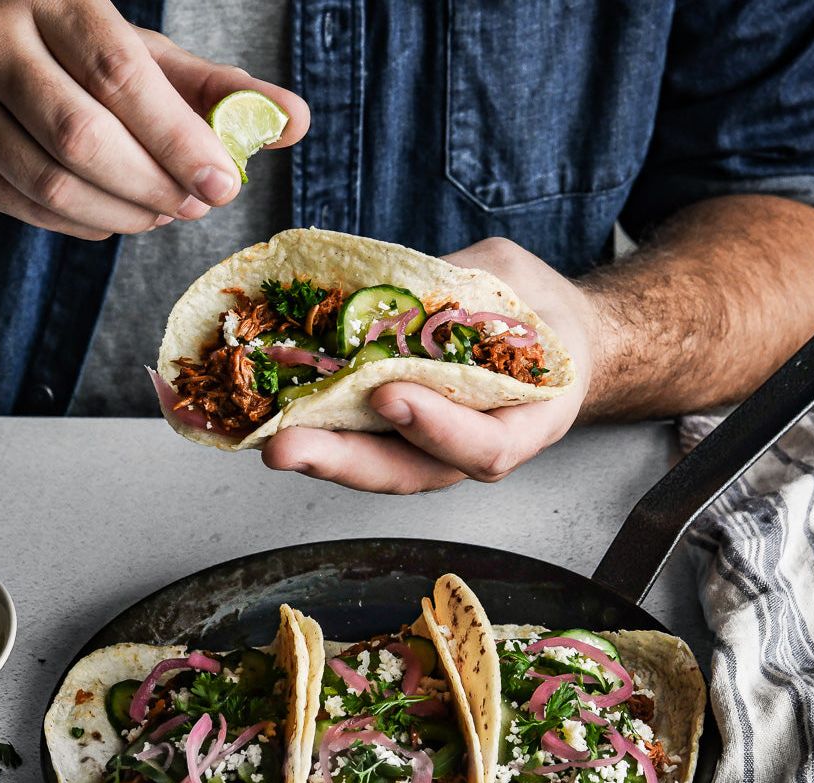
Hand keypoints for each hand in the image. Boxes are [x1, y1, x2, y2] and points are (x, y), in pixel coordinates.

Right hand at [0, 0, 308, 239]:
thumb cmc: (58, 61)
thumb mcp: (136, 58)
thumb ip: (212, 91)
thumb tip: (295, 121)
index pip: (120, 74)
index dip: (177, 138)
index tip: (224, 184)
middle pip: (84, 137)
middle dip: (153, 186)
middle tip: (195, 207)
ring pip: (55, 184)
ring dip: (124, 213)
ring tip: (160, 214)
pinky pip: (30, 210)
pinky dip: (85, 223)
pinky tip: (112, 214)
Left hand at [262, 238, 595, 492]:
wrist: (546, 333)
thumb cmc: (535, 309)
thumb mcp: (511, 277)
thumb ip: (463, 289)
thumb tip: (391, 284)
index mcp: (528, 421)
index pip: (485, 446)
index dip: (438, 429)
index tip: (389, 396)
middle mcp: (473, 448)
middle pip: (410, 473)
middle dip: (344, 462)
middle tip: (285, 446)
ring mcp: (429, 448)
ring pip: (375, 466)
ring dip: (318, 455)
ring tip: (267, 439)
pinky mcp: (395, 435)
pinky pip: (360, 440)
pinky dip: (318, 431)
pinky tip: (274, 416)